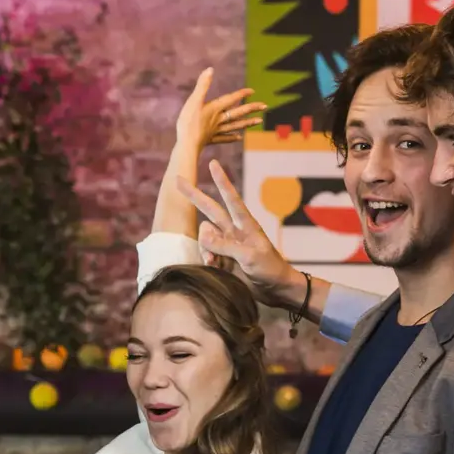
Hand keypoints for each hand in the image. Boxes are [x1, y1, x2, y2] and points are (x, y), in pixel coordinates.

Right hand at [175, 68, 265, 152]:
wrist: (187, 144)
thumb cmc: (189, 122)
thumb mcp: (194, 100)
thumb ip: (203, 85)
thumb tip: (210, 69)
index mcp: (215, 108)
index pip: (231, 99)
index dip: (242, 94)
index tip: (252, 91)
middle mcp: (218, 119)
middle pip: (238, 113)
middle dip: (251, 108)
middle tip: (265, 106)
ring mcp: (215, 130)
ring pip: (235, 125)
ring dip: (247, 123)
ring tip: (259, 121)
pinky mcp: (210, 140)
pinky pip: (224, 138)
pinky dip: (232, 138)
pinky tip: (239, 138)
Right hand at [180, 160, 302, 307]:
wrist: (275, 290)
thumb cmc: (269, 269)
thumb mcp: (250, 256)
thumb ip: (226, 245)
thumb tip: (204, 234)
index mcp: (245, 224)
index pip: (231, 199)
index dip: (222, 181)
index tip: (213, 163)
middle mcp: (234, 230)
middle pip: (210, 209)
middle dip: (194, 196)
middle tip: (177, 180)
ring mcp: (226, 244)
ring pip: (205, 236)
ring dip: (205, 249)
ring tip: (214, 264)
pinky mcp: (222, 258)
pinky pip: (205, 252)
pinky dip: (206, 259)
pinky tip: (214, 268)